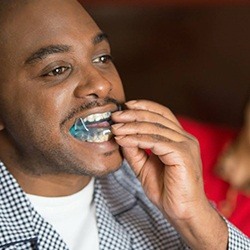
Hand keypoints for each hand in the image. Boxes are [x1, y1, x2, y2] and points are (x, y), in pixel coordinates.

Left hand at [112, 99, 227, 248]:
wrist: (182, 213)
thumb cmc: (166, 190)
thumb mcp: (144, 166)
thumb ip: (134, 150)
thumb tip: (120, 134)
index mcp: (179, 138)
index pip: (162, 114)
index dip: (144, 106)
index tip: (126, 106)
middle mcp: (185, 138)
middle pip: (157, 117)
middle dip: (133, 114)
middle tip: (115, 115)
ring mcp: (186, 145)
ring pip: (154, 128)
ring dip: (131, 126)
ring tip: (115, 128)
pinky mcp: (183, 154)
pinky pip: (155, 142)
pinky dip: (136, 139)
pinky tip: (123, 139)